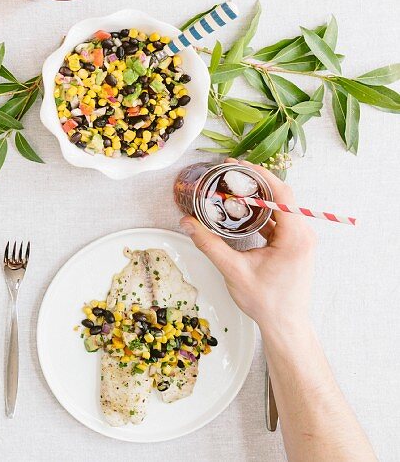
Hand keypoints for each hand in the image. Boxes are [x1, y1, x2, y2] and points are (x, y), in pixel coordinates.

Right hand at [179, 159, 315, 331]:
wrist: (285, 324)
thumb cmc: (266, 302)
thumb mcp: (233, 271)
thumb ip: (209, 244)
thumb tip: (187, 223)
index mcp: (295, 237)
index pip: (281, 194)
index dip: (259, 175)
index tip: (237, 166)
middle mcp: (303, 235)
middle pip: (281, 196)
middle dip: (255, 182)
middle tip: (230, 174)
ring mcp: (300, 240)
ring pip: (280, 207)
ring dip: (258, 197)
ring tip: (233, 189)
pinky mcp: (294, 246)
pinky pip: (278, 221)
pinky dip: (261, 212)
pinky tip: (242, 211)